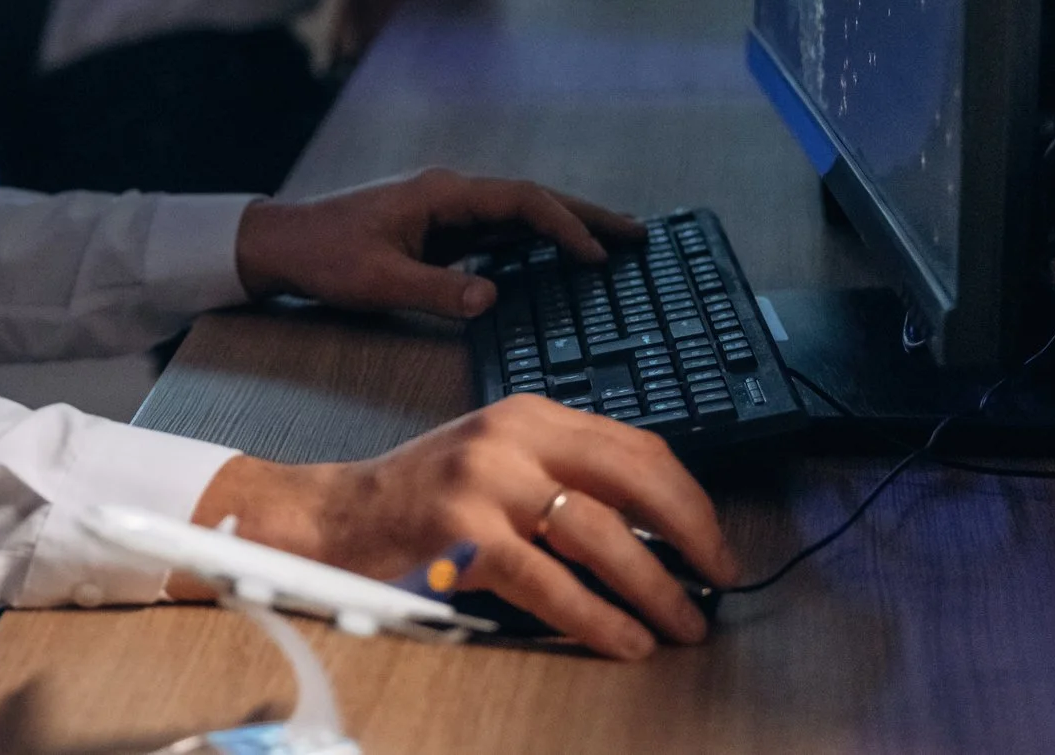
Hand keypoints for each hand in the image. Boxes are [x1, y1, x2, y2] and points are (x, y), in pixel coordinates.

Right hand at [189, 397, 737, 657]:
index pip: (636, 445)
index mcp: (531, 414)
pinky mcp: (464, 533)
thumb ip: (564, 475)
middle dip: (693, 533)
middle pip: (635, 477)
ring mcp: (487, 481)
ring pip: (602, 532)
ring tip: (680, 623)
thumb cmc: (421, 499)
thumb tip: (657, 527)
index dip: (690, 497)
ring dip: (655, 587)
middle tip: (721, 579)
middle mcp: (513, 436)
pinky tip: (623, 639)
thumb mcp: (499, 462)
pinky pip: (551, 582)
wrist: (333, 517)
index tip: (716, 541)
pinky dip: (598, 616)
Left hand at [234, 167, 642, 318]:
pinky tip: (558, 260)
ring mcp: (446, 210)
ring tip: (614, 245)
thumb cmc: (325, 257)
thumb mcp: (379, 280)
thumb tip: (493, 299)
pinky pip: (499, 231)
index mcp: (442, 195)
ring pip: (519, 213)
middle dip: (585, 214)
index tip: (596, 254)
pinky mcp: (439, 230)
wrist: (281, 244)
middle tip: (638, 234)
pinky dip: (535, 240)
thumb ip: (437, 290)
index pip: (519, 201)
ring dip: (565, 225)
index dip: (562, 224)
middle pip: (531, 198)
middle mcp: (450, 194)